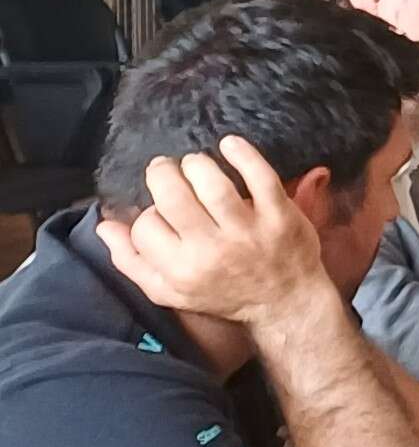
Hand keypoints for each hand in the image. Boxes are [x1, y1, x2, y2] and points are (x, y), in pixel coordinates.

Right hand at [97, 142, 334, 329]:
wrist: (286, 303)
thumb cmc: (222, 295)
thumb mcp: (169, 292)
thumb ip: (132, 261)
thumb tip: (104, 226)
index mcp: (180, 269)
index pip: (145, 226)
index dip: (147, 213)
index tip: (159, 210)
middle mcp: (211, 250)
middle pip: (174, 197)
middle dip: (162, 174)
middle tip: (165, 168)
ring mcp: (248, 231)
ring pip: (213, 185)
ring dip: (196, 164)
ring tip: (193, 163)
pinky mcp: (280, 216)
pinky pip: (261, 177)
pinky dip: (243, 155)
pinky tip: (229, 144)